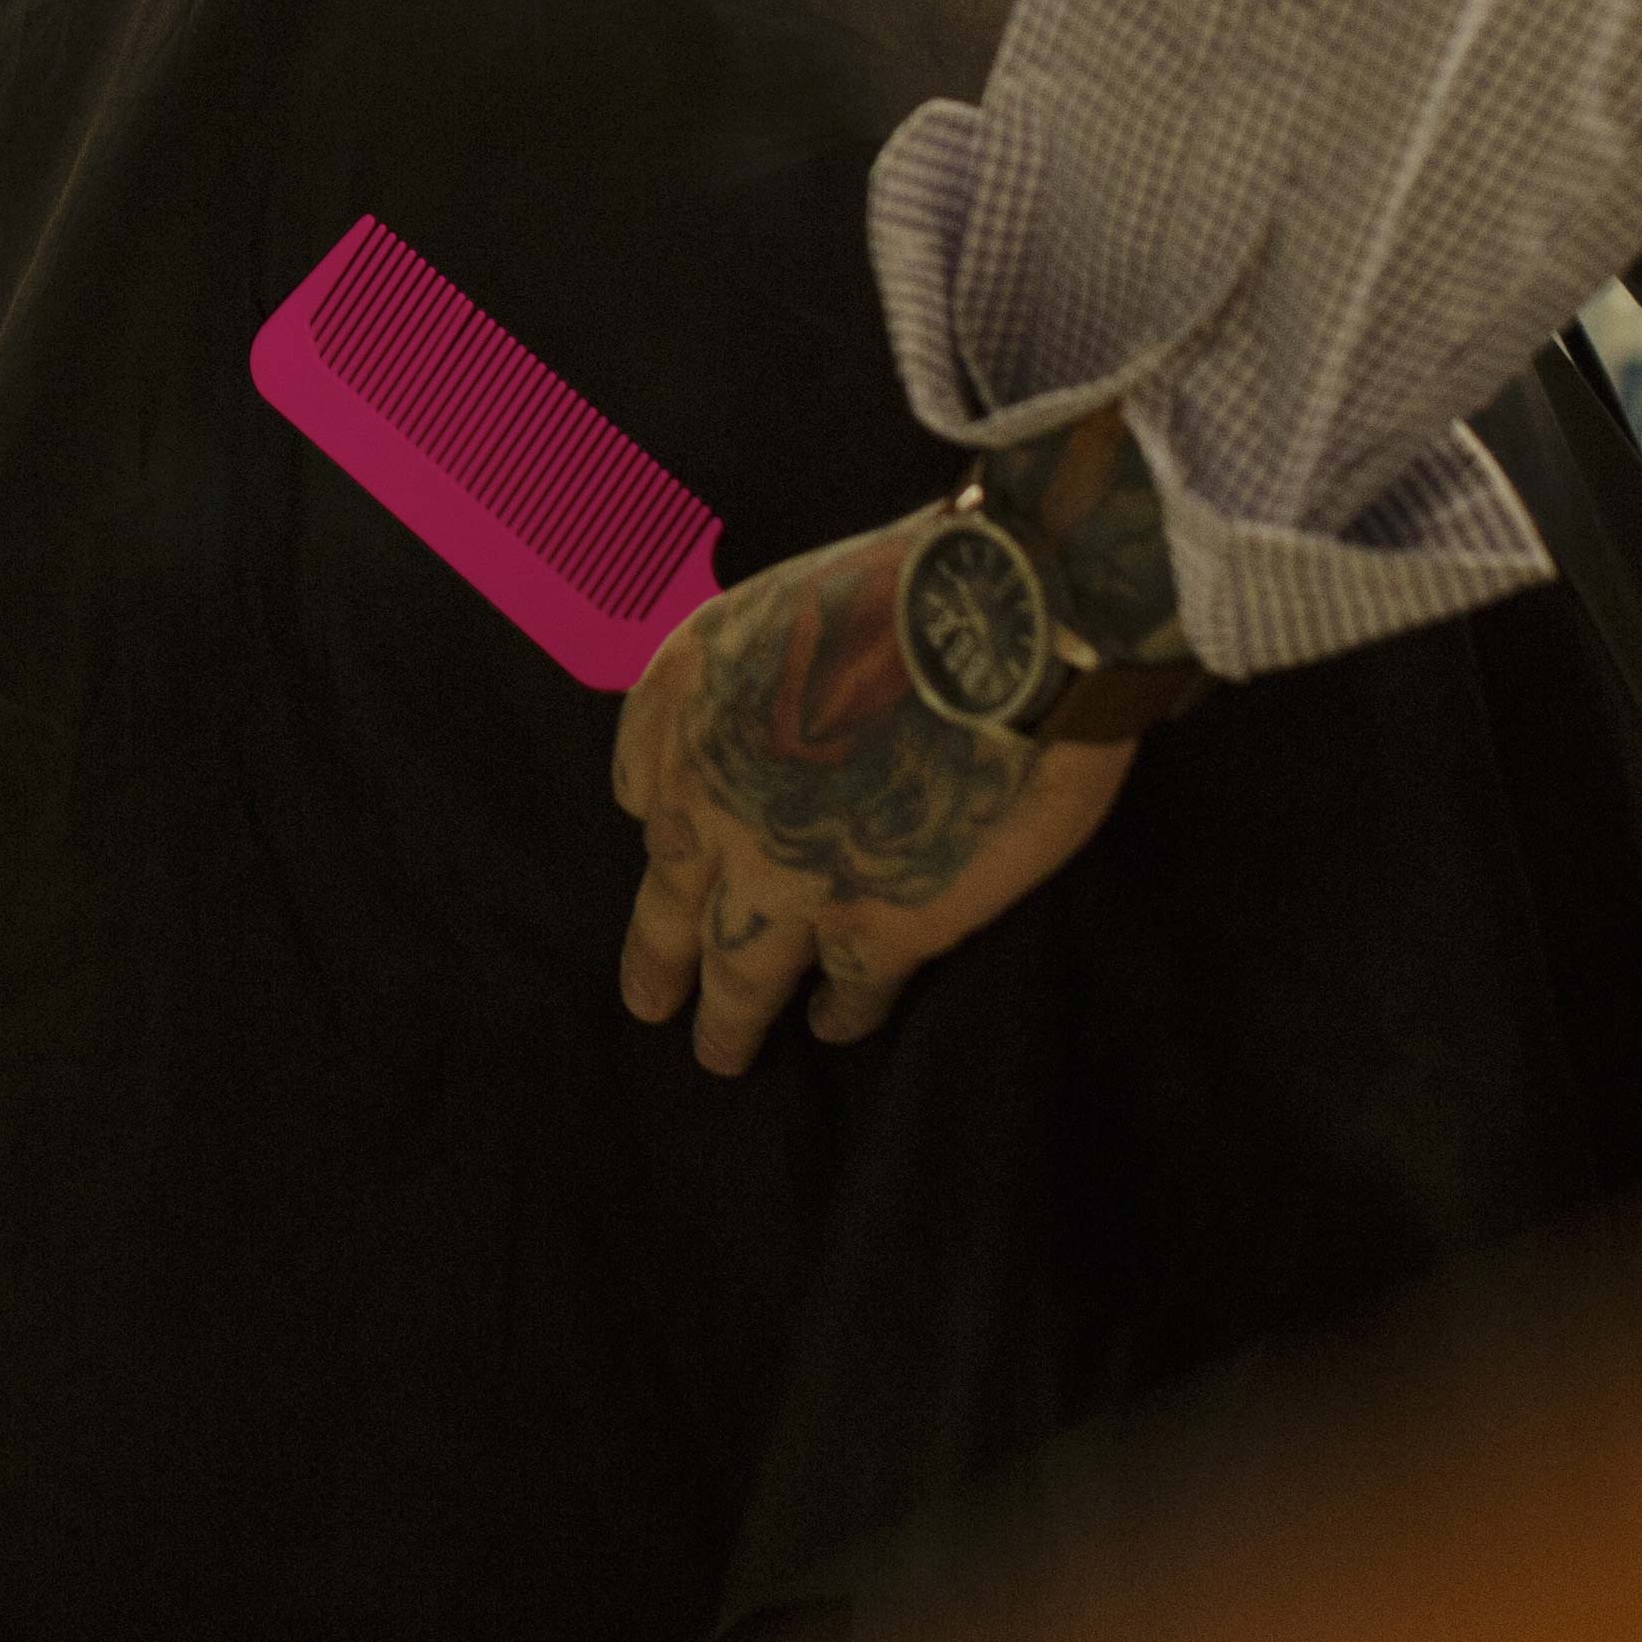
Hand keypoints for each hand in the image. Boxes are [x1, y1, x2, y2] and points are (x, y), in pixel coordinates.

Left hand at [615, 507, 1137, 1072]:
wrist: (995, 622)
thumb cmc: (894, 586)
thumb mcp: (756, 608)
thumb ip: (714, 687)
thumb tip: (679, 770)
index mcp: (684, 712)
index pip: (645, 803)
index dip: (660, 842)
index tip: (662, 870)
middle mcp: (714, 805)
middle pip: (671, 907)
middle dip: (660, 963)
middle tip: (650, 1007)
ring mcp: (789, 876)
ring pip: (741, 970)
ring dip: (730, 1017)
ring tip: (722, 1055)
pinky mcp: (878, 923)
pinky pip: (846, 988)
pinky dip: (842, 1012)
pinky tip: (838, 1026)